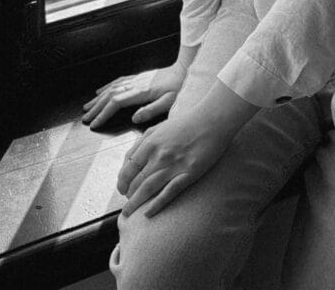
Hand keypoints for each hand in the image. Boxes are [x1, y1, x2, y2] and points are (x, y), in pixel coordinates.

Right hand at [82, 61, 186, 129]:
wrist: (184, 69)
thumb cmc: (178, 87)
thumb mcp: (170, 101)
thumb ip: (152, 110)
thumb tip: (134, 119)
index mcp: (141, 92)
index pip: (116, 103)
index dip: (103, 114)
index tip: (94, 124)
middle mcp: (135, 84)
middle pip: (110, 95)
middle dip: (96, 108)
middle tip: (85, 118)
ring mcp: (135, 79)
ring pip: (111, 88)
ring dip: (98, 98)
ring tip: (87, 107)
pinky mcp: (138, 77)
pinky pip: (118, 81)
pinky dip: (106, 86)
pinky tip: (99, 91)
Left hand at [117, 110, 232, 217]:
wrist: (212, 120)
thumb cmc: (186, 123)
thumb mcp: (160, 127)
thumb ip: (144, 141)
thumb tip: (130, 158)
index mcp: (150, 142)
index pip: (128, 167)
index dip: (122, 181)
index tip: (122, 189)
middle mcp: (158, 154)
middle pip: (136, 180)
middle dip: (128, 195)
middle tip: (127, 203)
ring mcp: (173, 164)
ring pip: (148, 188)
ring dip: (136, 203)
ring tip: (129, 213)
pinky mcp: (188, 173)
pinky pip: (168, 192)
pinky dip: (156, 204)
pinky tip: (148, 214)